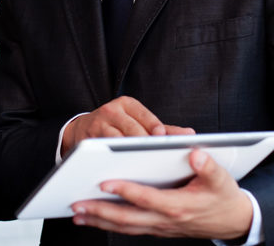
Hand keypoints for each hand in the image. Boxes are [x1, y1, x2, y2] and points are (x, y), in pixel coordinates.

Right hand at [61, 96, 193, 155]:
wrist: (83, 129)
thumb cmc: (119, 127)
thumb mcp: (138, 121)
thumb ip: (164, 129)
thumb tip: (190, 134)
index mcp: (126, 104)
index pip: (143, 114)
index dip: (153, 126)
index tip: (163, 137)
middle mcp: (111, 110)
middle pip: (132, 128)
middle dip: (144, 143)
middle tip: (157, 157)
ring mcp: (98, 124)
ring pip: (117, 140)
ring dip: (129, 154)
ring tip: (143, 165)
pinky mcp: (88, 139)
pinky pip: (103, 152)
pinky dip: (114, 161)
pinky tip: (125, 170)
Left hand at [71, 149, 252, 240]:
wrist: (232, 221)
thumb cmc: (223, 196)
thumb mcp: (222, 180)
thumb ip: (209, 166)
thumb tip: (196, 153)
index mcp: (179, 205)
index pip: (147, 199)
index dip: (126, 192)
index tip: (104, 183)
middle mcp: (165, 219)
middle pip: (128, 218)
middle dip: (100, 211)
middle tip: (77, 202)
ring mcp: (159, 226)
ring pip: (125, 226)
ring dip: (99, 220)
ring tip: (76, 212)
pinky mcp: (156, 227)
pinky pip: (129, 228)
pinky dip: (108, 224)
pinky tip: (92, 218)